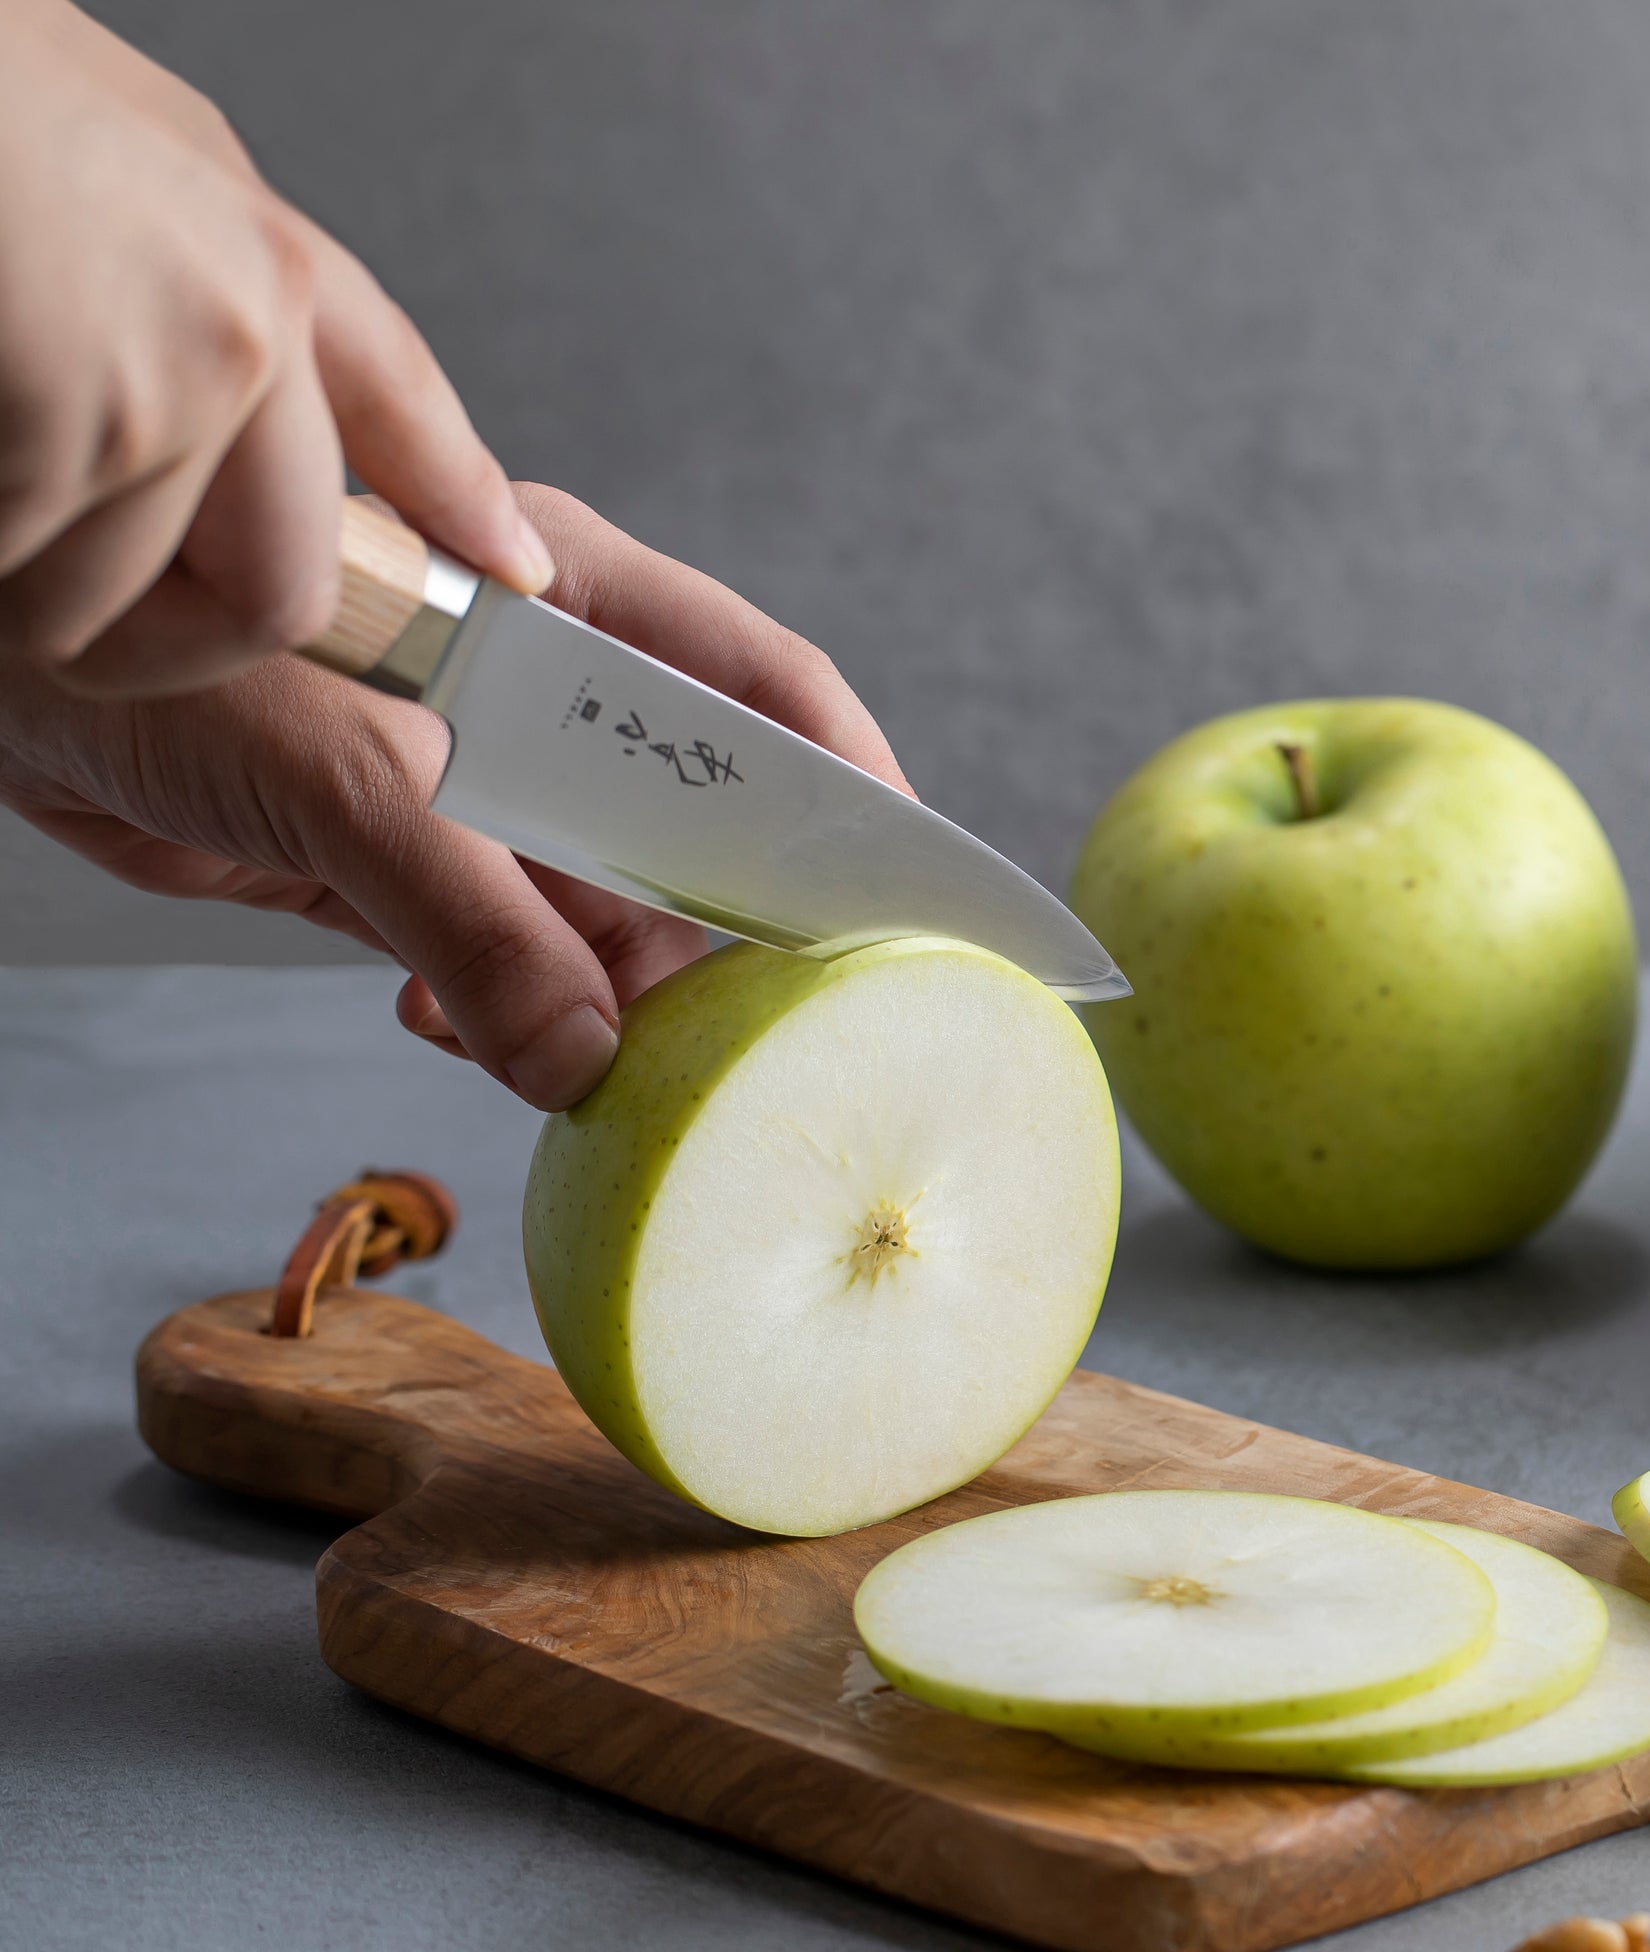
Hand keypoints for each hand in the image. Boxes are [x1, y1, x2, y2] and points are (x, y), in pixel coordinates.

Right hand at [0, 0, 552, 698]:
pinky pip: (18, 582)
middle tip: (51, 600)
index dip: (459, 500)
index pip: (399, 404)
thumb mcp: (84, 134)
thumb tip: (223, 370)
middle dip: (161, 639)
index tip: (511, 569)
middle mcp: (239, 329)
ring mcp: (160, 387)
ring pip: (100, 607)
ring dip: (9, 578)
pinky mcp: (62, 430)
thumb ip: (172, 260)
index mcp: (243, 248)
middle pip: (278, 595)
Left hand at [0, 485, 912, 1108]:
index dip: (845, 788)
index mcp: (558, 598)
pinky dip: (506, 1004)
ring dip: (601, 988)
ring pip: (604, 899)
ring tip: (586, 1052)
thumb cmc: (151, 642)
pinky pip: (509, 946)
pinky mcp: (410, 849)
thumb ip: (472, 915)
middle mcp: (541, 686)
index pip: (756, 687)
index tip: (903, 897)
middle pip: (696, 817)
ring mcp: (480, 773)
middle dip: (718, 928)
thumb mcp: (336, 770)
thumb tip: (585, 1062)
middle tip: (742, 1032)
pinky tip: (458, 1026)